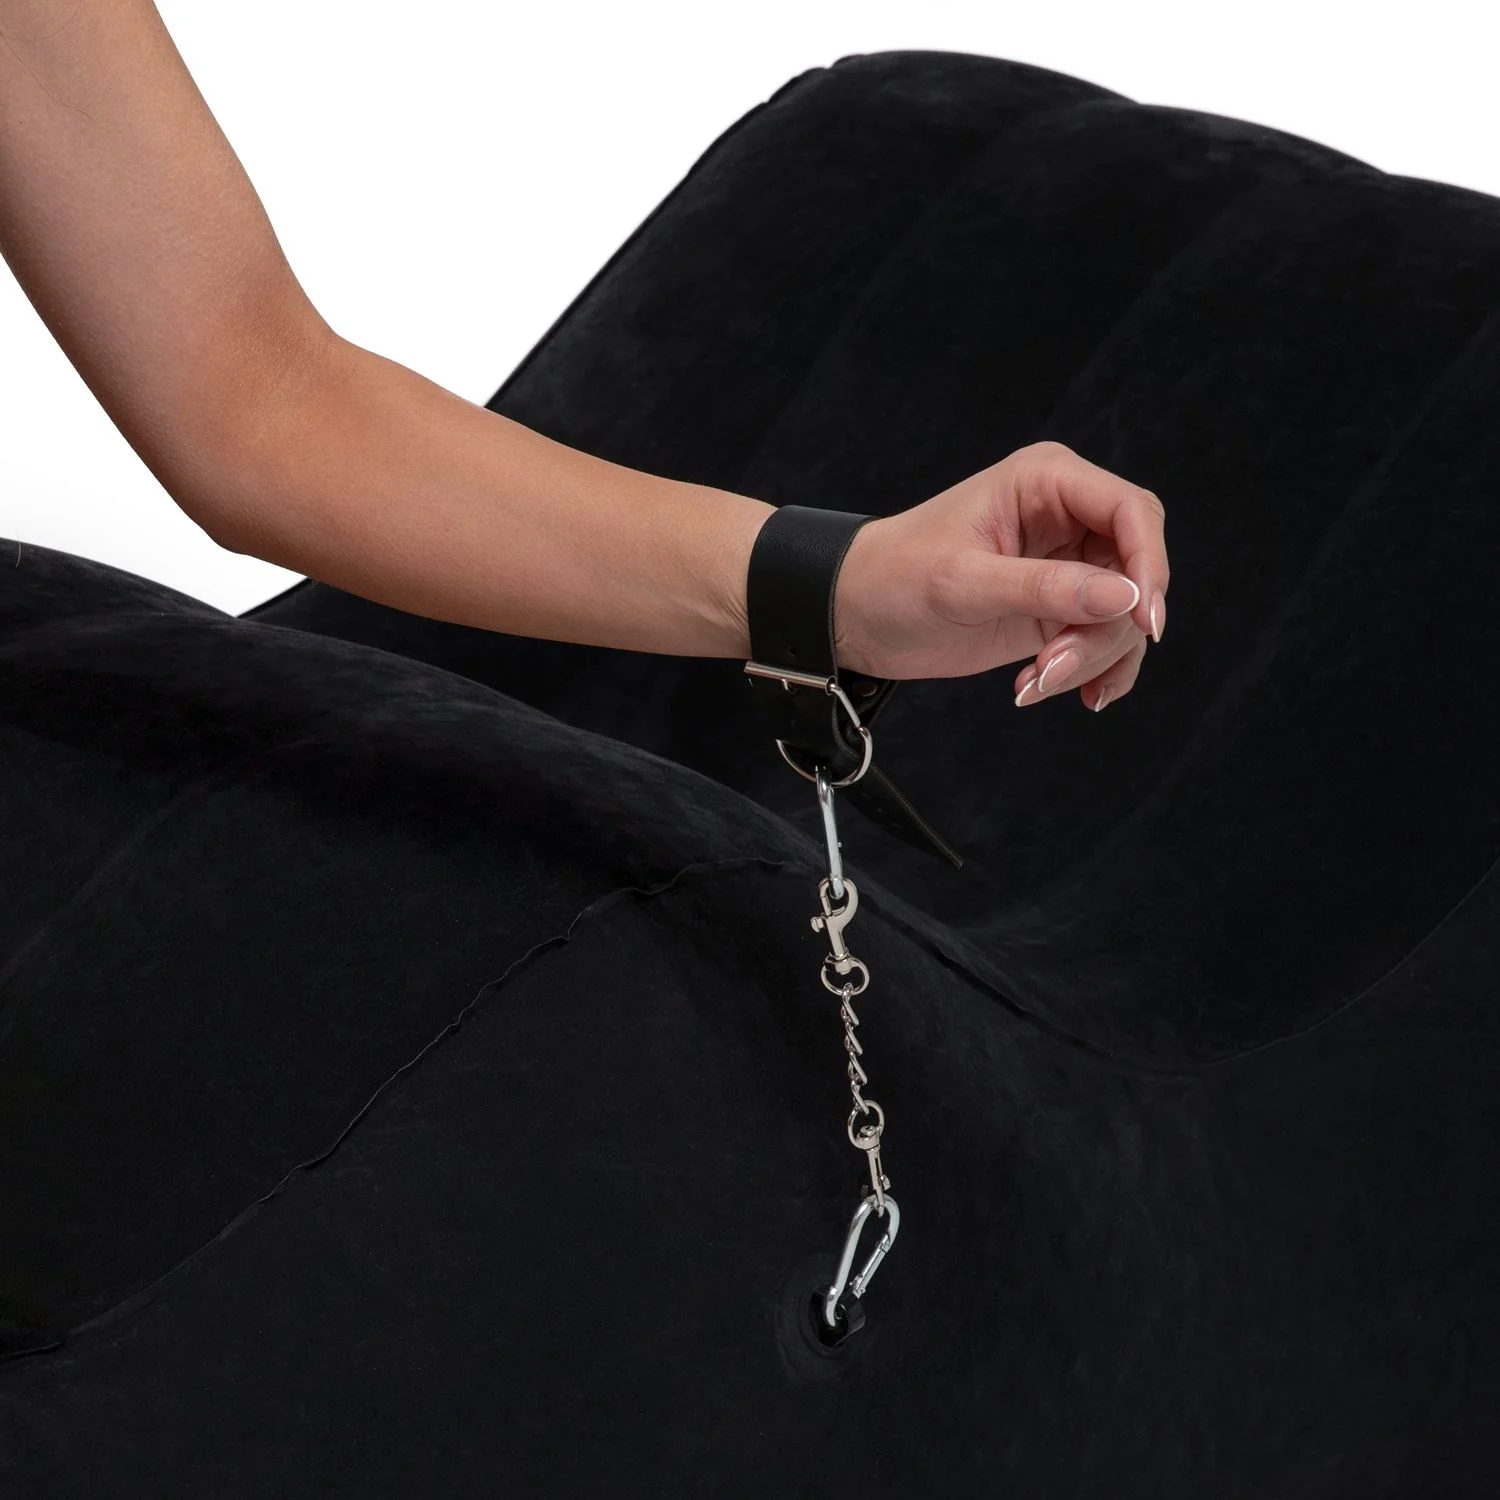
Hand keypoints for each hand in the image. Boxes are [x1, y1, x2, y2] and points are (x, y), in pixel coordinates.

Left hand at [834, 441, 1168, 710]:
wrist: (854, 613)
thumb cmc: (895, 576)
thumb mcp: (964, 583)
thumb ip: (1044, 588)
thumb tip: (1125, 597)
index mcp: (1047, 481)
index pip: (1132, 512)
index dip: (1149, 565)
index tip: (1143, 622)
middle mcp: (1066, 517)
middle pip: (1134, 570)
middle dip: (1106, 628)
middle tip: (1053, 668)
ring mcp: (1066, 565)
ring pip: (1121, 615)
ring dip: (1089, 658)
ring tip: (1032, 686)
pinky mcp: (1056, 608)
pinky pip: (1103, 640)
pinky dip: (1092, 671)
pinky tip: (1051, 691)